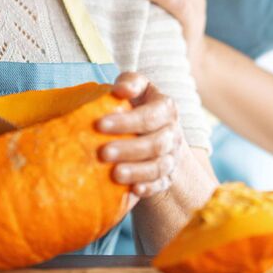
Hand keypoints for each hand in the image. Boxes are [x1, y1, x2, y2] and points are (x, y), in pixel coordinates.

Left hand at [96, 72, 186, 199]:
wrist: (157, 131)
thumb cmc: (138, 105)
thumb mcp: (138, 88)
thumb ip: (130, 82)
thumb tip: (120, 90)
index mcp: (167, 109)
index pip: (150, 116)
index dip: (126, 121)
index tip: (99, 124)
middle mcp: (173, 133)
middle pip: (156, 144)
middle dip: (129, 149)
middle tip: (102, 153)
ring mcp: (172, 157)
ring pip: (159, 167)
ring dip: (137, 171)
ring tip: (114, 174)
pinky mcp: (168, 177)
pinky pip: (161, 185)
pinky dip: (148, 188)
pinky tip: (133, 190)